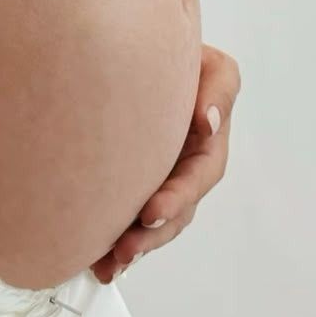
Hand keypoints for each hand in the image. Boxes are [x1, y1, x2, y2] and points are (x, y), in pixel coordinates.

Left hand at [90, 43, 241, 282]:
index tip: (151, 212)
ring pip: (151, 222)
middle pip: (174, 212)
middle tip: (124, 248)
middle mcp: (186, 168)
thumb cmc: (187, 61)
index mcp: (208, 145)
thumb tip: (208, 122)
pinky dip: (113, 240)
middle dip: (151, 235)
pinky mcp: (134, 184)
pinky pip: (127, 217)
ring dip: (133, 246)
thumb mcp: (215, 68)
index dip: (177, 198)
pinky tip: (96, 260)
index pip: (197, 177)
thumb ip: (219, 91)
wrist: (146, 54)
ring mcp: (161, 178)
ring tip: (108, 262)